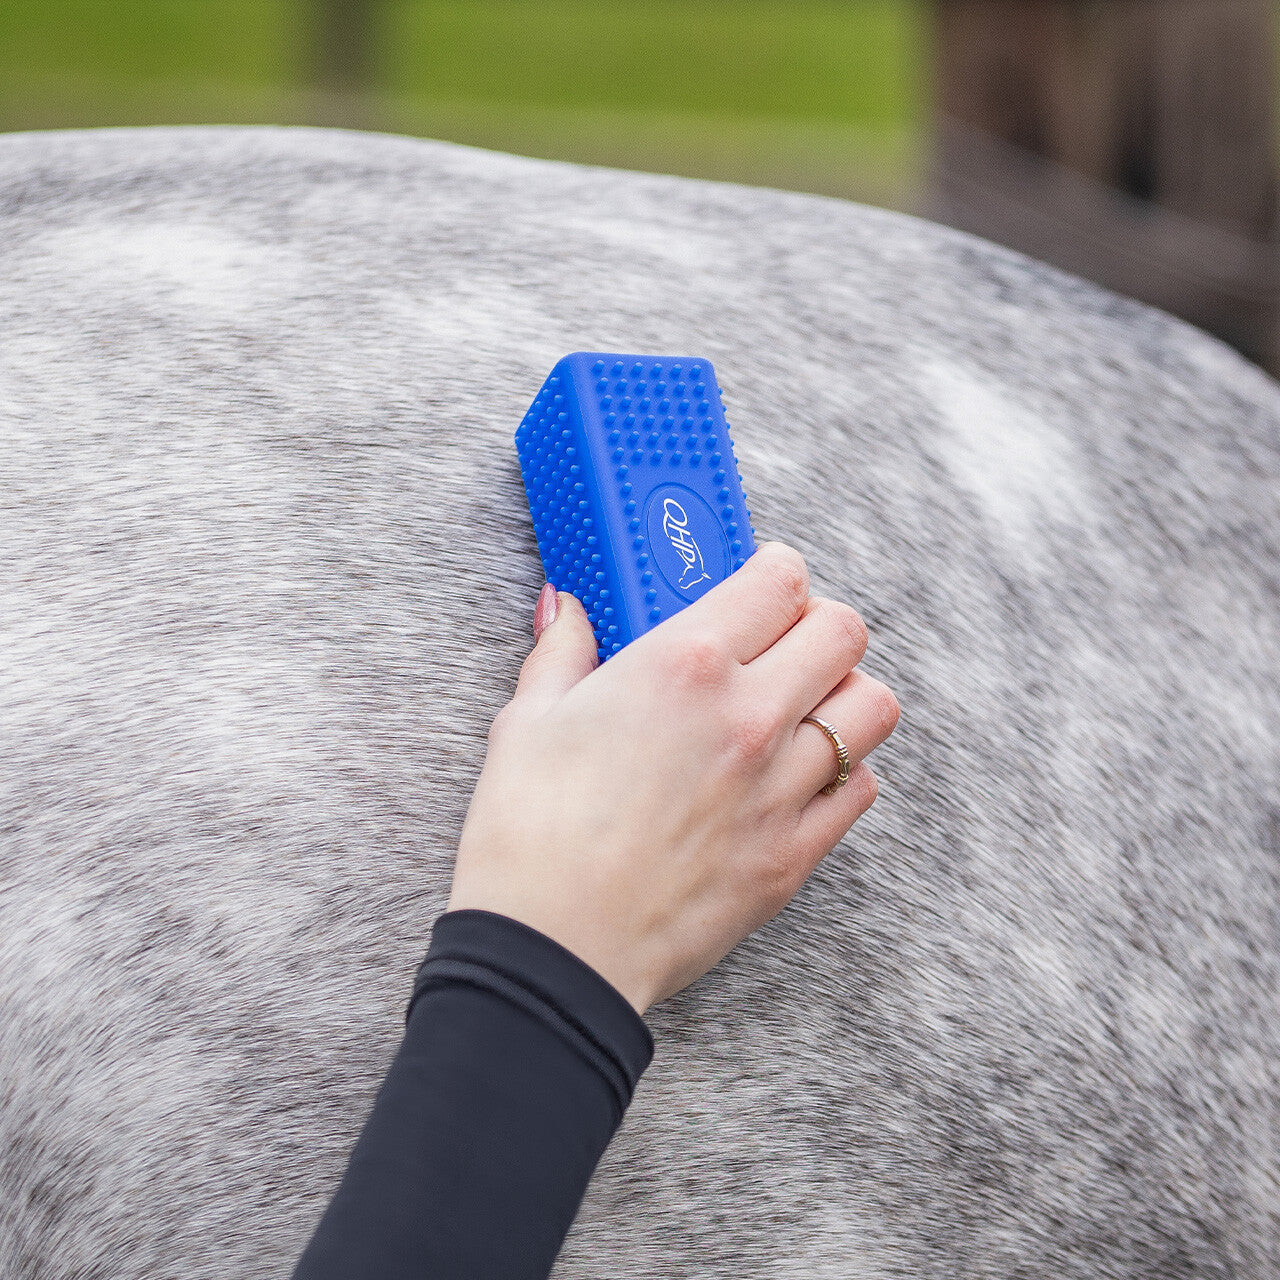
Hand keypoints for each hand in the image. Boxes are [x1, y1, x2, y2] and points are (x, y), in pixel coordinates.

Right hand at [447, 543, 899, 1014]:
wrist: (552, 954)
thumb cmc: (529, 833)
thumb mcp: (528, 721)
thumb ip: (561, 651)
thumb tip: (564, 607)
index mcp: (685, 666)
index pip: (780, 578)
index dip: (775, 570)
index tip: (760, 581)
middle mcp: (749, 716)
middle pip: (843, 630)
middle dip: (816, 621)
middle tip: (780, 641)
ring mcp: (780, 788)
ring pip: (871, 706)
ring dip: (844, 693)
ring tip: (802, 707)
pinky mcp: (793, 855)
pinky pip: (859, 788)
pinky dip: (840, 772)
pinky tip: (795, 778)